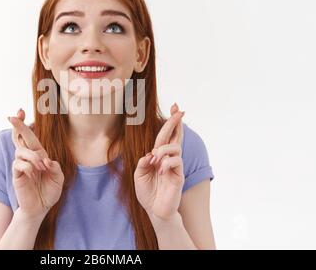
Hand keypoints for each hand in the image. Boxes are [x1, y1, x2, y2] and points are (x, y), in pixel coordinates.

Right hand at [8, 109, 63, 218]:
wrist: (41, 208)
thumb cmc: (49, 192)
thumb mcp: (58, 178)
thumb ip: (54, 167)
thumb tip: (45, 160)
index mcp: (39, 155)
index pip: (30, 137)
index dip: (24, 124)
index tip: (19, 111)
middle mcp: (29, 157)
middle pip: (20, 138)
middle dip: (17, 125)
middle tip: (12, 116)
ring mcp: (21, 165)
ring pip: (21, 151)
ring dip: (33, 157)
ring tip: (41, 168)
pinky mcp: (17, 175)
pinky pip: (19, 164)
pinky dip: (29, 167)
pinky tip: (34, 175)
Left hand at [134, 103, 184, 220]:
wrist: (154, 210)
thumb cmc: (147, 192)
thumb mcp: (139, 174)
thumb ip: (143, 162)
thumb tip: (151, 153)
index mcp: (158, 156)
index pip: (165, 136)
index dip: (170, 122)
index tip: (175, 107)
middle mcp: (168, 158)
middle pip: (175, 136)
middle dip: (176, 122)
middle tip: (179, 111)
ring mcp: (175, 166)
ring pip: (175, 148)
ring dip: (164, 150)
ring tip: (156, 160)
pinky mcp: (179, 175)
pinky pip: (176, 162)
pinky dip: (167, 163)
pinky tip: (161, 171)